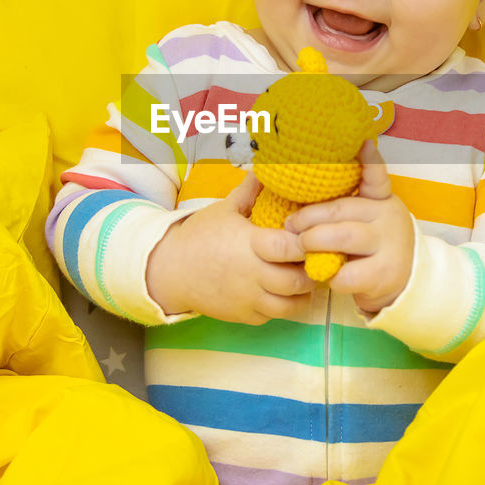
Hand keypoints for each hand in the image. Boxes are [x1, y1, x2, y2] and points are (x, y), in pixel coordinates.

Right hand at [146, 174, 314, 324]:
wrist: (170, 270)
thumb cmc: (199, 236)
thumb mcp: (224, 209)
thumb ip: (250, 191)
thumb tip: (267, 168)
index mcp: (248, 244)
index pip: (288, 248)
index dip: (307, 243)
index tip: (312, 236)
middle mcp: (251, 275)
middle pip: (297, 281)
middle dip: (312, 271)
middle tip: (315, 260)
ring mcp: (248, 299)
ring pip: (290, 306)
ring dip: (303, 294)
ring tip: (304, 278)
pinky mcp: (243, 316)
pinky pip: (273, 316)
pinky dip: (283, 307)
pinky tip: (283, 292)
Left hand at [285, 140, 414, 313]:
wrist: (406, 281)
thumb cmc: (373, 247)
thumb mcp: (367, 220)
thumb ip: (345, 206)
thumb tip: (303, 188)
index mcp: (382, 200)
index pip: (376, 177)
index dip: (370, 160)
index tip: (362, 142)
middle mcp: (388, 218)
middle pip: (341, 209)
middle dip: (309, 217)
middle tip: (290, 224)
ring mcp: (388, 246)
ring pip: (343, 237)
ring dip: (314, 241)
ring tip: (302, 245)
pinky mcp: (383, 274)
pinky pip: (345, 273)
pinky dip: (327, 275)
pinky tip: (324, 274)